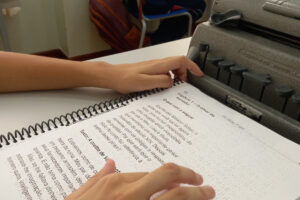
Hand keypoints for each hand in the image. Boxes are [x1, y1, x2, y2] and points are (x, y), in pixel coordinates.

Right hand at [66, 160, 214, 199]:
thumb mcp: (78, 197)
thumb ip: (97, 179)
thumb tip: (110, 164)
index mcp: (115, 185)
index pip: (152, 174)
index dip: (172, 176)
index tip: (182, 178)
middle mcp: (130, 196)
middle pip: (170, 180)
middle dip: (192, 181)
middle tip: (204, 185)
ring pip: (176, 198)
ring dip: (196, 196)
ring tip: (207, 195)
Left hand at [88, 56, 202, 93]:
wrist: (112, 76)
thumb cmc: (125, 79)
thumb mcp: (144, 83)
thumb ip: (161, 81)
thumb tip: (172, 82)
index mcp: (158, 65)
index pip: (181, 60)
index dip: (192, 66)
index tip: (199, 74)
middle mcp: (157, 64)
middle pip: (178, 64)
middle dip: (186, 74)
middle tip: (185, 85)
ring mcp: (153, 67)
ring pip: (171, 68)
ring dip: (177, 77)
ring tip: (176, 88)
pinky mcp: (149, 71)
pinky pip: (164, 72)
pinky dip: (169, 78)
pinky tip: (165, 87)